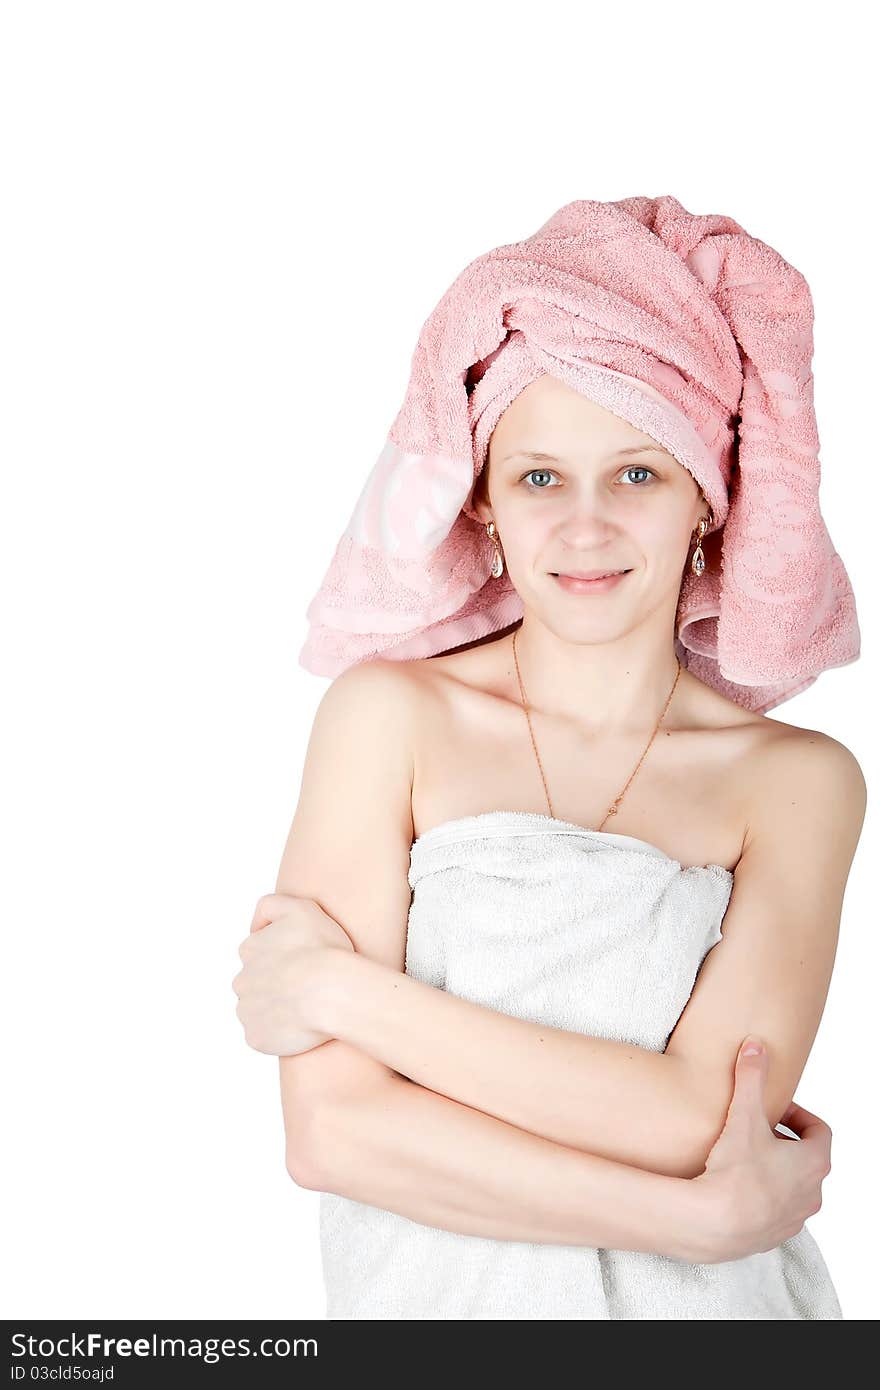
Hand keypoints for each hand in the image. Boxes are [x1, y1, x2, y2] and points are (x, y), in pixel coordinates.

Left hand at [232, 892, 354, 1055]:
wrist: (332, 992)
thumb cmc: (322, 949)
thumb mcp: (300, 907)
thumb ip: (271, 906)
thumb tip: (255, 925)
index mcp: (249, 949)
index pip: (260, 952)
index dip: (284, 956)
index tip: (305, 961)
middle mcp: (241, 980)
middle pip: (257, 982)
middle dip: (277, 983)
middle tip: (308, 986)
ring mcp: (247, 1011)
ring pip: (260, 1009)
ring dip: (278, 1008)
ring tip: (307, 1008)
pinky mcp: (256, 1037)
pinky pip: (265, 1035)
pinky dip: (280, 1032)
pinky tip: (302, 1026)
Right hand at [688, 1037, 831, 1263]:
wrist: (715, 1224)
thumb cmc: (737, 1172)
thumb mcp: (745, 1116)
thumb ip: (751, 1078)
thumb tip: (755, 1046)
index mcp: (814, 1163)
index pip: (820, 1132)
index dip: (800, 1115)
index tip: (778, 1109)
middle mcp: (812, 1194)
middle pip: (807, 1159)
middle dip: (785, 1142)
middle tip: (758, 1129)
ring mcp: (794, 1219)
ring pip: (793, 1187)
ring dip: (775, 1171)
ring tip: (745, 1157)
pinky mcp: (773, 1236)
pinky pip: (775, 1211)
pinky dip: (762, 1196)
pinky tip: (734, 1186)